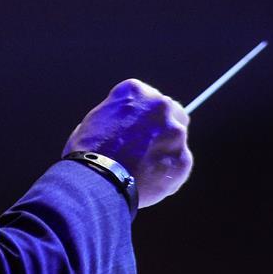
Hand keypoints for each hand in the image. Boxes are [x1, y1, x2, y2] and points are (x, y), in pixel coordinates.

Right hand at [63, 79, 192, 208]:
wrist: (97, 180)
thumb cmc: (88, 152)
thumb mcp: (95, 121)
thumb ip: (116, 117)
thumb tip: (120, 126)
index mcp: (136, 91)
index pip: (148, 98)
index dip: (141, 116)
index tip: (136, 129)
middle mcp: (160, 105)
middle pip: (171, 112)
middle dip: (162, 127)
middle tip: (146, 147)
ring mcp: (175, 132)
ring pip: (177, 139)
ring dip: (165, 150)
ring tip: (143, 170)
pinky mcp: (183, 158)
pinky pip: (179, 164)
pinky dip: (168, 173)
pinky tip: (149, 182)